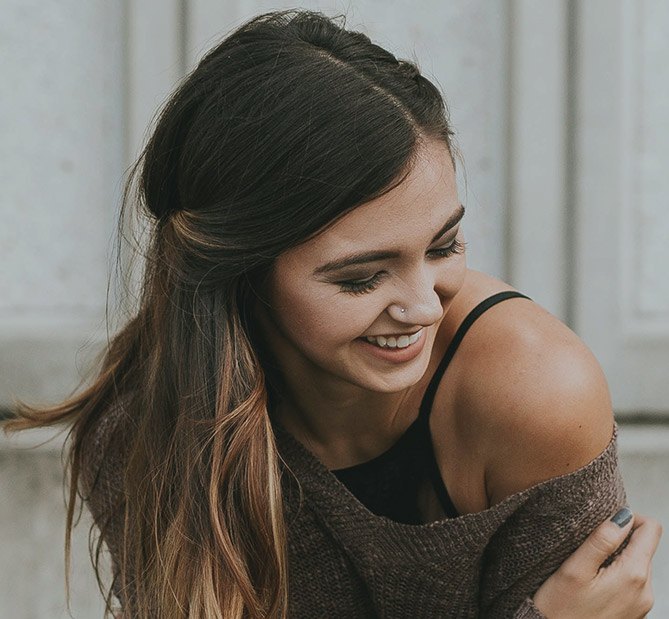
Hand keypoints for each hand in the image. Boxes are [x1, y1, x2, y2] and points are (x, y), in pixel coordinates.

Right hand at [532, 508, 661, 618]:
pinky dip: (616, 574)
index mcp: (633, 575)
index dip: (629, 518)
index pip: (651, 530)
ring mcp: (642, 604)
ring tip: (589, 567)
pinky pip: (633, 582)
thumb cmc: (560, 609)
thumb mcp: (575, 568)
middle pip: (644, 547)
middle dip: (620, 539)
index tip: (604, 523)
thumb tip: (623, 515)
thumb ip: (601, 540)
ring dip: (617, 557)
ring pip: (637, 563)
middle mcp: (645, 591)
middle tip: (589, 548)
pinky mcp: (634, 612)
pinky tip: (594, 583)